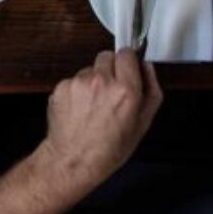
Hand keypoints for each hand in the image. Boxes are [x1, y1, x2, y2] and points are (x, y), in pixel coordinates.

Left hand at [33, 49, 161, 191]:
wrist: (74, 159)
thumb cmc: (111, 148)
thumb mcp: (143, 124)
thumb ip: (151, 91)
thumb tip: (148, 67)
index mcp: (125, 90)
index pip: (127, 54)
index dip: (128, 61)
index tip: (128, 69)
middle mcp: (101, 81)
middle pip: (107, 56)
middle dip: (112, 69)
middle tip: (113, 91)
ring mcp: (78, 82)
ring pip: (90, 69)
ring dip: (94, 80)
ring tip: (95, 105)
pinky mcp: (61, 86)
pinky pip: (74, 80)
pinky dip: (78, 90)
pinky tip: (80, 109)